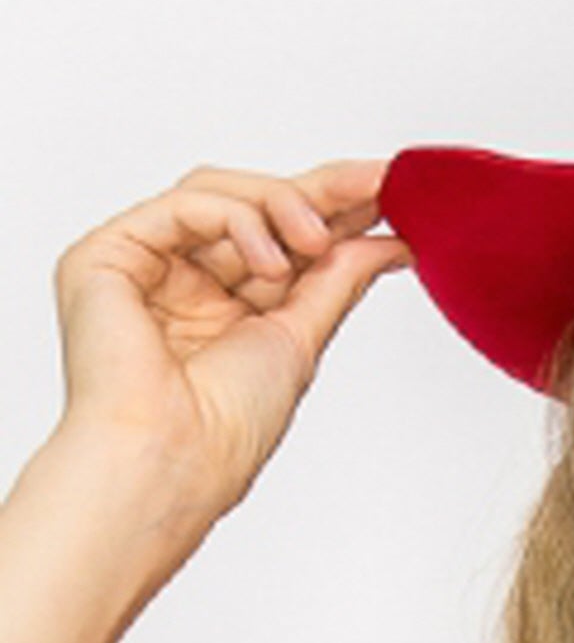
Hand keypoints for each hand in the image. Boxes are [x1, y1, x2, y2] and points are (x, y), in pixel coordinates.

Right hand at [51, 158, 412, 518]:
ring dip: (284, 204)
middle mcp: (184, 279)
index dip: (337, 211)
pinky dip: (238, 220)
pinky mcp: (110, 254)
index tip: (394, 194)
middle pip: (254, 206)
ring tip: (319, 240)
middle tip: (379, 183)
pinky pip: (184, 205)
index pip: (283, 238)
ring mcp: (146, 264)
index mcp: (227, 305)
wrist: (175, 460)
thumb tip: (389, 244)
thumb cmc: (225, 428)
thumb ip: (338, 280)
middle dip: (323, 191)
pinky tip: (272, 262)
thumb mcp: (302, 337)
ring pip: (219, 192)